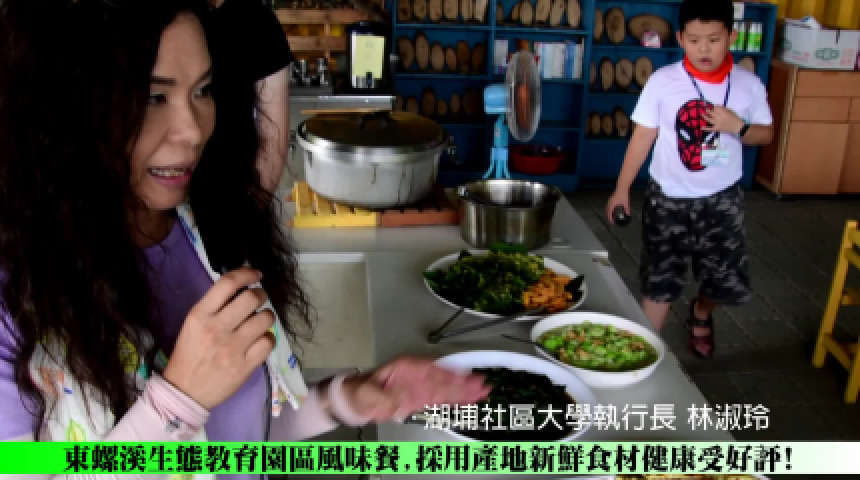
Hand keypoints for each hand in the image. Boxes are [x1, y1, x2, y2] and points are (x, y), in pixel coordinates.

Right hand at [163, 267, 274, 409]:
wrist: (185, 392)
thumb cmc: (189, 355)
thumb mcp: (192, 325)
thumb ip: (214, 307)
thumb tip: (242, 289)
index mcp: (200, 315)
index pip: (227, 283)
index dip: (247, 273)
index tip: (256, 274)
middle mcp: (217, 328)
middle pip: (251, 298)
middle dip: (261, 294)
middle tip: (260, 299)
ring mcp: (233, 348)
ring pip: (265, 319)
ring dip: (267, 316)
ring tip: (260, 321)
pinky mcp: (245, 365)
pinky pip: (269, 342)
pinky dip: (268, 338)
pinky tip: (260, 340)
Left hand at [339, 357, 490, 421]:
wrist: (354, 400)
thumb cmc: (361, 391)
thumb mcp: (371, 392)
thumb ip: (389, 396)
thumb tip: (404, 398)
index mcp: (405, 367)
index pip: (431, 370)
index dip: (448, 374)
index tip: (462, 376)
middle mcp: (415, 374)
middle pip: (443, 377)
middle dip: (462, 382)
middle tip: (480, 383)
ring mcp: (419, 385)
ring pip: (445, 387)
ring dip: (463, 390)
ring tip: (481, 391)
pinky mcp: (420, 397)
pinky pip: (440, 397)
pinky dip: (454, 398)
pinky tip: (467, 399)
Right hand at [606, 189, 629, 224]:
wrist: (622, 187)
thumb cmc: (623, 194)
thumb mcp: (626, 203)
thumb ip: (627, 209)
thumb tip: (628, 214)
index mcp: (612, 204)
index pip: (609, 213)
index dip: (610, 218)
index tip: (611, 222)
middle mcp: (610, 202)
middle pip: (607, 211)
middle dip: (608, 216)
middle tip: (611, 220)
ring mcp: (610, 200)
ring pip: (607, 208)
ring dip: (609, 213)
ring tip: (611, 216)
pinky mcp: (611, 199)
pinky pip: (609, 205)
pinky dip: (609, 209)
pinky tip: (613, 210)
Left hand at [702, 106, 743, 134]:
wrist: (737, 126)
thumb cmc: (734, 117)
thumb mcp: (730, 110)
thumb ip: (723, 108)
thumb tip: (716, 105)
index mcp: (722, 111)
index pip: (715, 108)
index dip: (712, 107)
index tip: (709, 106)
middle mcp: (718, 116)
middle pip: (711, 113)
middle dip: (707, 110)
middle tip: (703, 109)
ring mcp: (716, 123)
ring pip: (709, 119)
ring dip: (704, 116)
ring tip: (701, 114)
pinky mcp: (716, 128)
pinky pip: (710, 128)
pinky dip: (705, 128)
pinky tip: (701, 127)